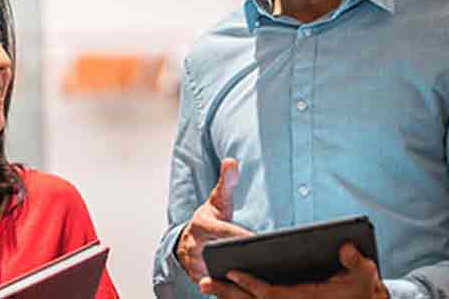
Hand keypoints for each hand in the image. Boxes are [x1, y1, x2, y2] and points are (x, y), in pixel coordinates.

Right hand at [177, 158, 253, 281]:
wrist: (187, 240)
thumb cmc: (208, 219)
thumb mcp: (217, 199)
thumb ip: (227, 182)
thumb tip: (232, 161)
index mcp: (201, 224)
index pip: (223, 230)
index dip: (240, 235)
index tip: (256, 238)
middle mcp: (193, 245)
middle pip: (219, 253)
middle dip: (238, 257)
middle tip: (261, 259)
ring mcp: (194, 263)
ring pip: (215, 271)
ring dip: (233, 274)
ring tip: (256, 275)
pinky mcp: (197, 277)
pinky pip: (213, 284)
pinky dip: (227, 286)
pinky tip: (245, 286)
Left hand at [200, 243, 386, 298]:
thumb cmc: (364, 289)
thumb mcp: (365, 273)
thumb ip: (356, 261)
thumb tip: (345, 247)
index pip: (273, 295)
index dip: (251, 284)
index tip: (232, 271)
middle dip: (228, 293)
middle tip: (204, 281)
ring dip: (228, 298)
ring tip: (206, 284)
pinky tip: (223, 293)